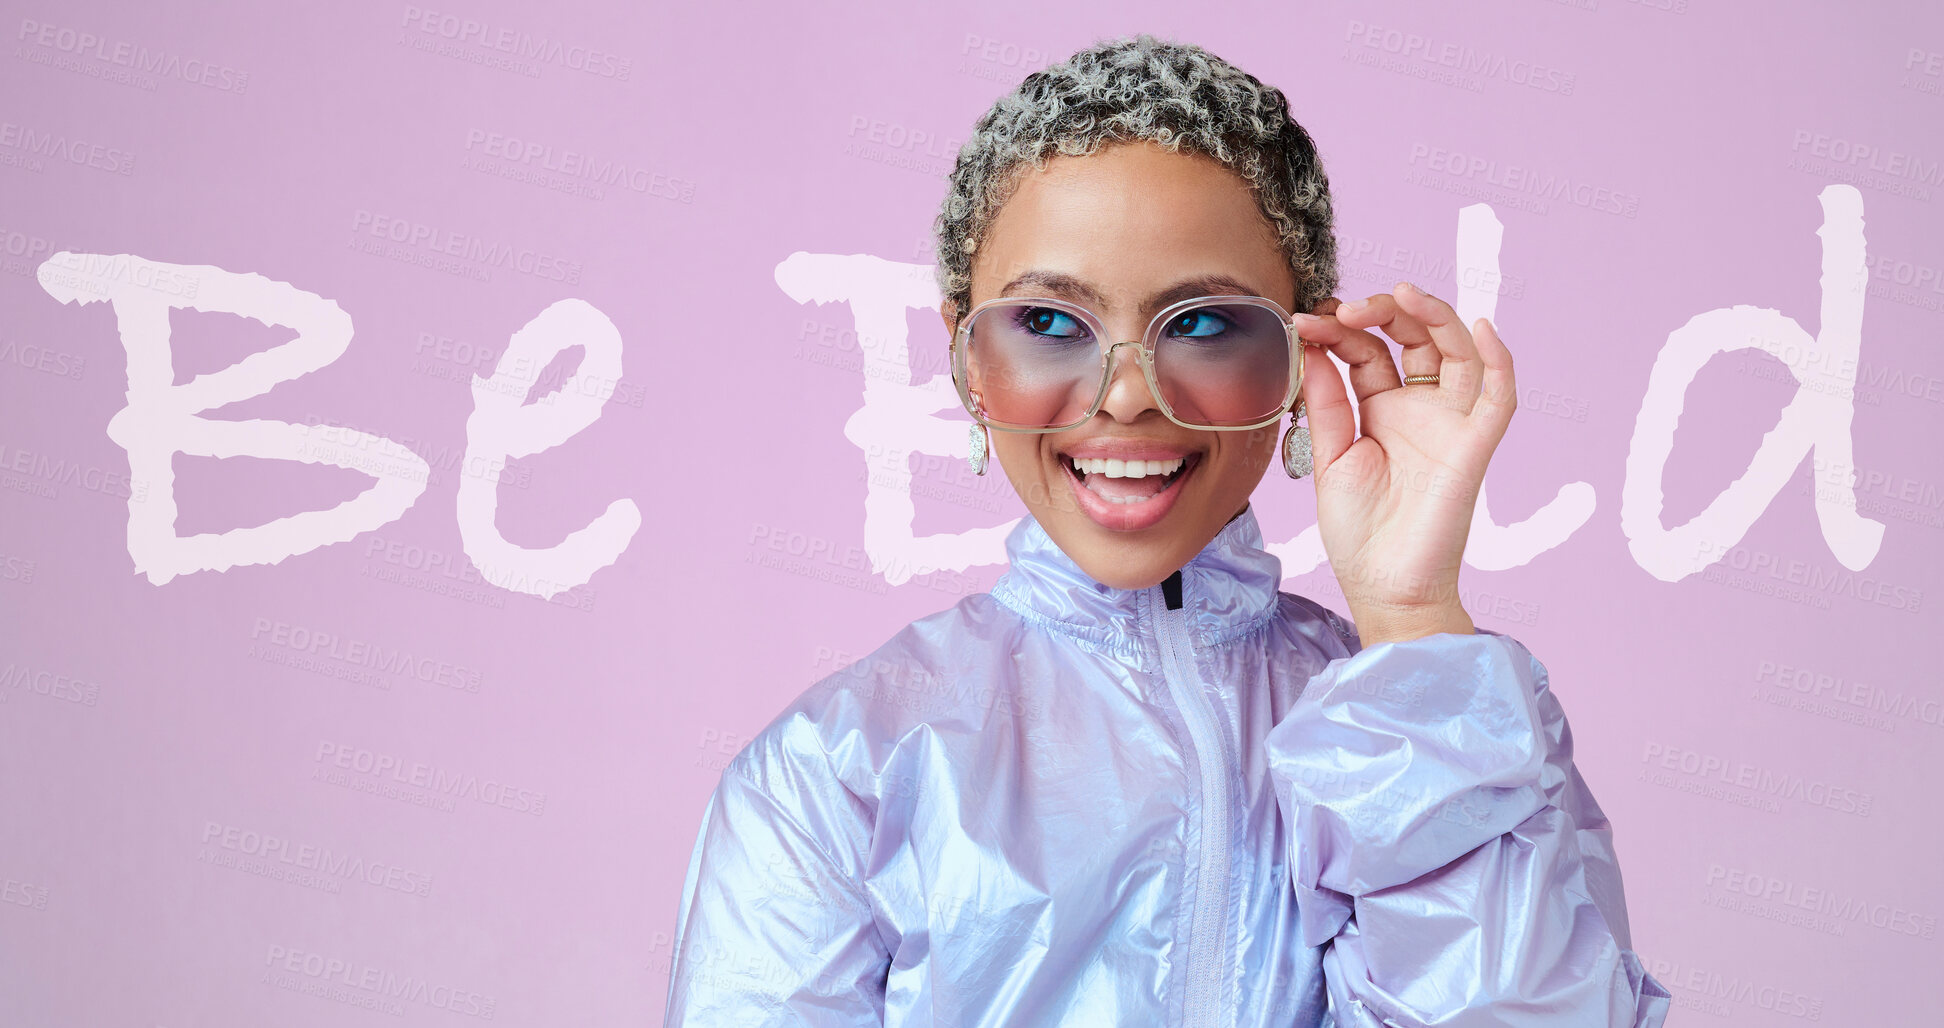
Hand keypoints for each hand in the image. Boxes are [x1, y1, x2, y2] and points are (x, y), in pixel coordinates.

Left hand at [1291, 282, 1516, 645]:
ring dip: (1433, 317)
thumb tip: (1312, 345)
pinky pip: (1499, 396)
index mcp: (1380, 409)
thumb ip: (1326, 402)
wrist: (1383, 586)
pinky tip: (1480, 328)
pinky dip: (1499, 359)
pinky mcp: (1475, 446)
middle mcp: (1418, 409)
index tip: (1303, 321)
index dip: (1339, 330)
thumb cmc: (1358, 531)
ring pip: (1457, 352)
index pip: (1368, 350)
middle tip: (1344, 308)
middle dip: (1382, 312)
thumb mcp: (1329, 456)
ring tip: (1399, 295)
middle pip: (1413, 338)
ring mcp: (1450, 424)